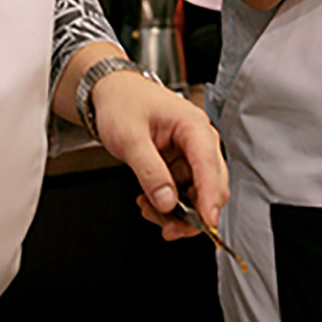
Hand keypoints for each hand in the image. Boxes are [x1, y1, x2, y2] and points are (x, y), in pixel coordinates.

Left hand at [87, 71, 228, 240]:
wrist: (110, 92)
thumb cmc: (123, 102)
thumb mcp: (130, 137)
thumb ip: (149, 170)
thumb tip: (166, 200)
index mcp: (193, 126)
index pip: (209, 166)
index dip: (210, 197)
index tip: (207, 222)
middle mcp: (198, 141)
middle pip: (211, 186)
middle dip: (192, 212)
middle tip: (169, 229)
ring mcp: (190, 155)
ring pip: (196, 195)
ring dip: (176, 212)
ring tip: (147, 210)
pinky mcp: (180, 165)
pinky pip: (182, 193)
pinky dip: (167, 204)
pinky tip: (147, 202)